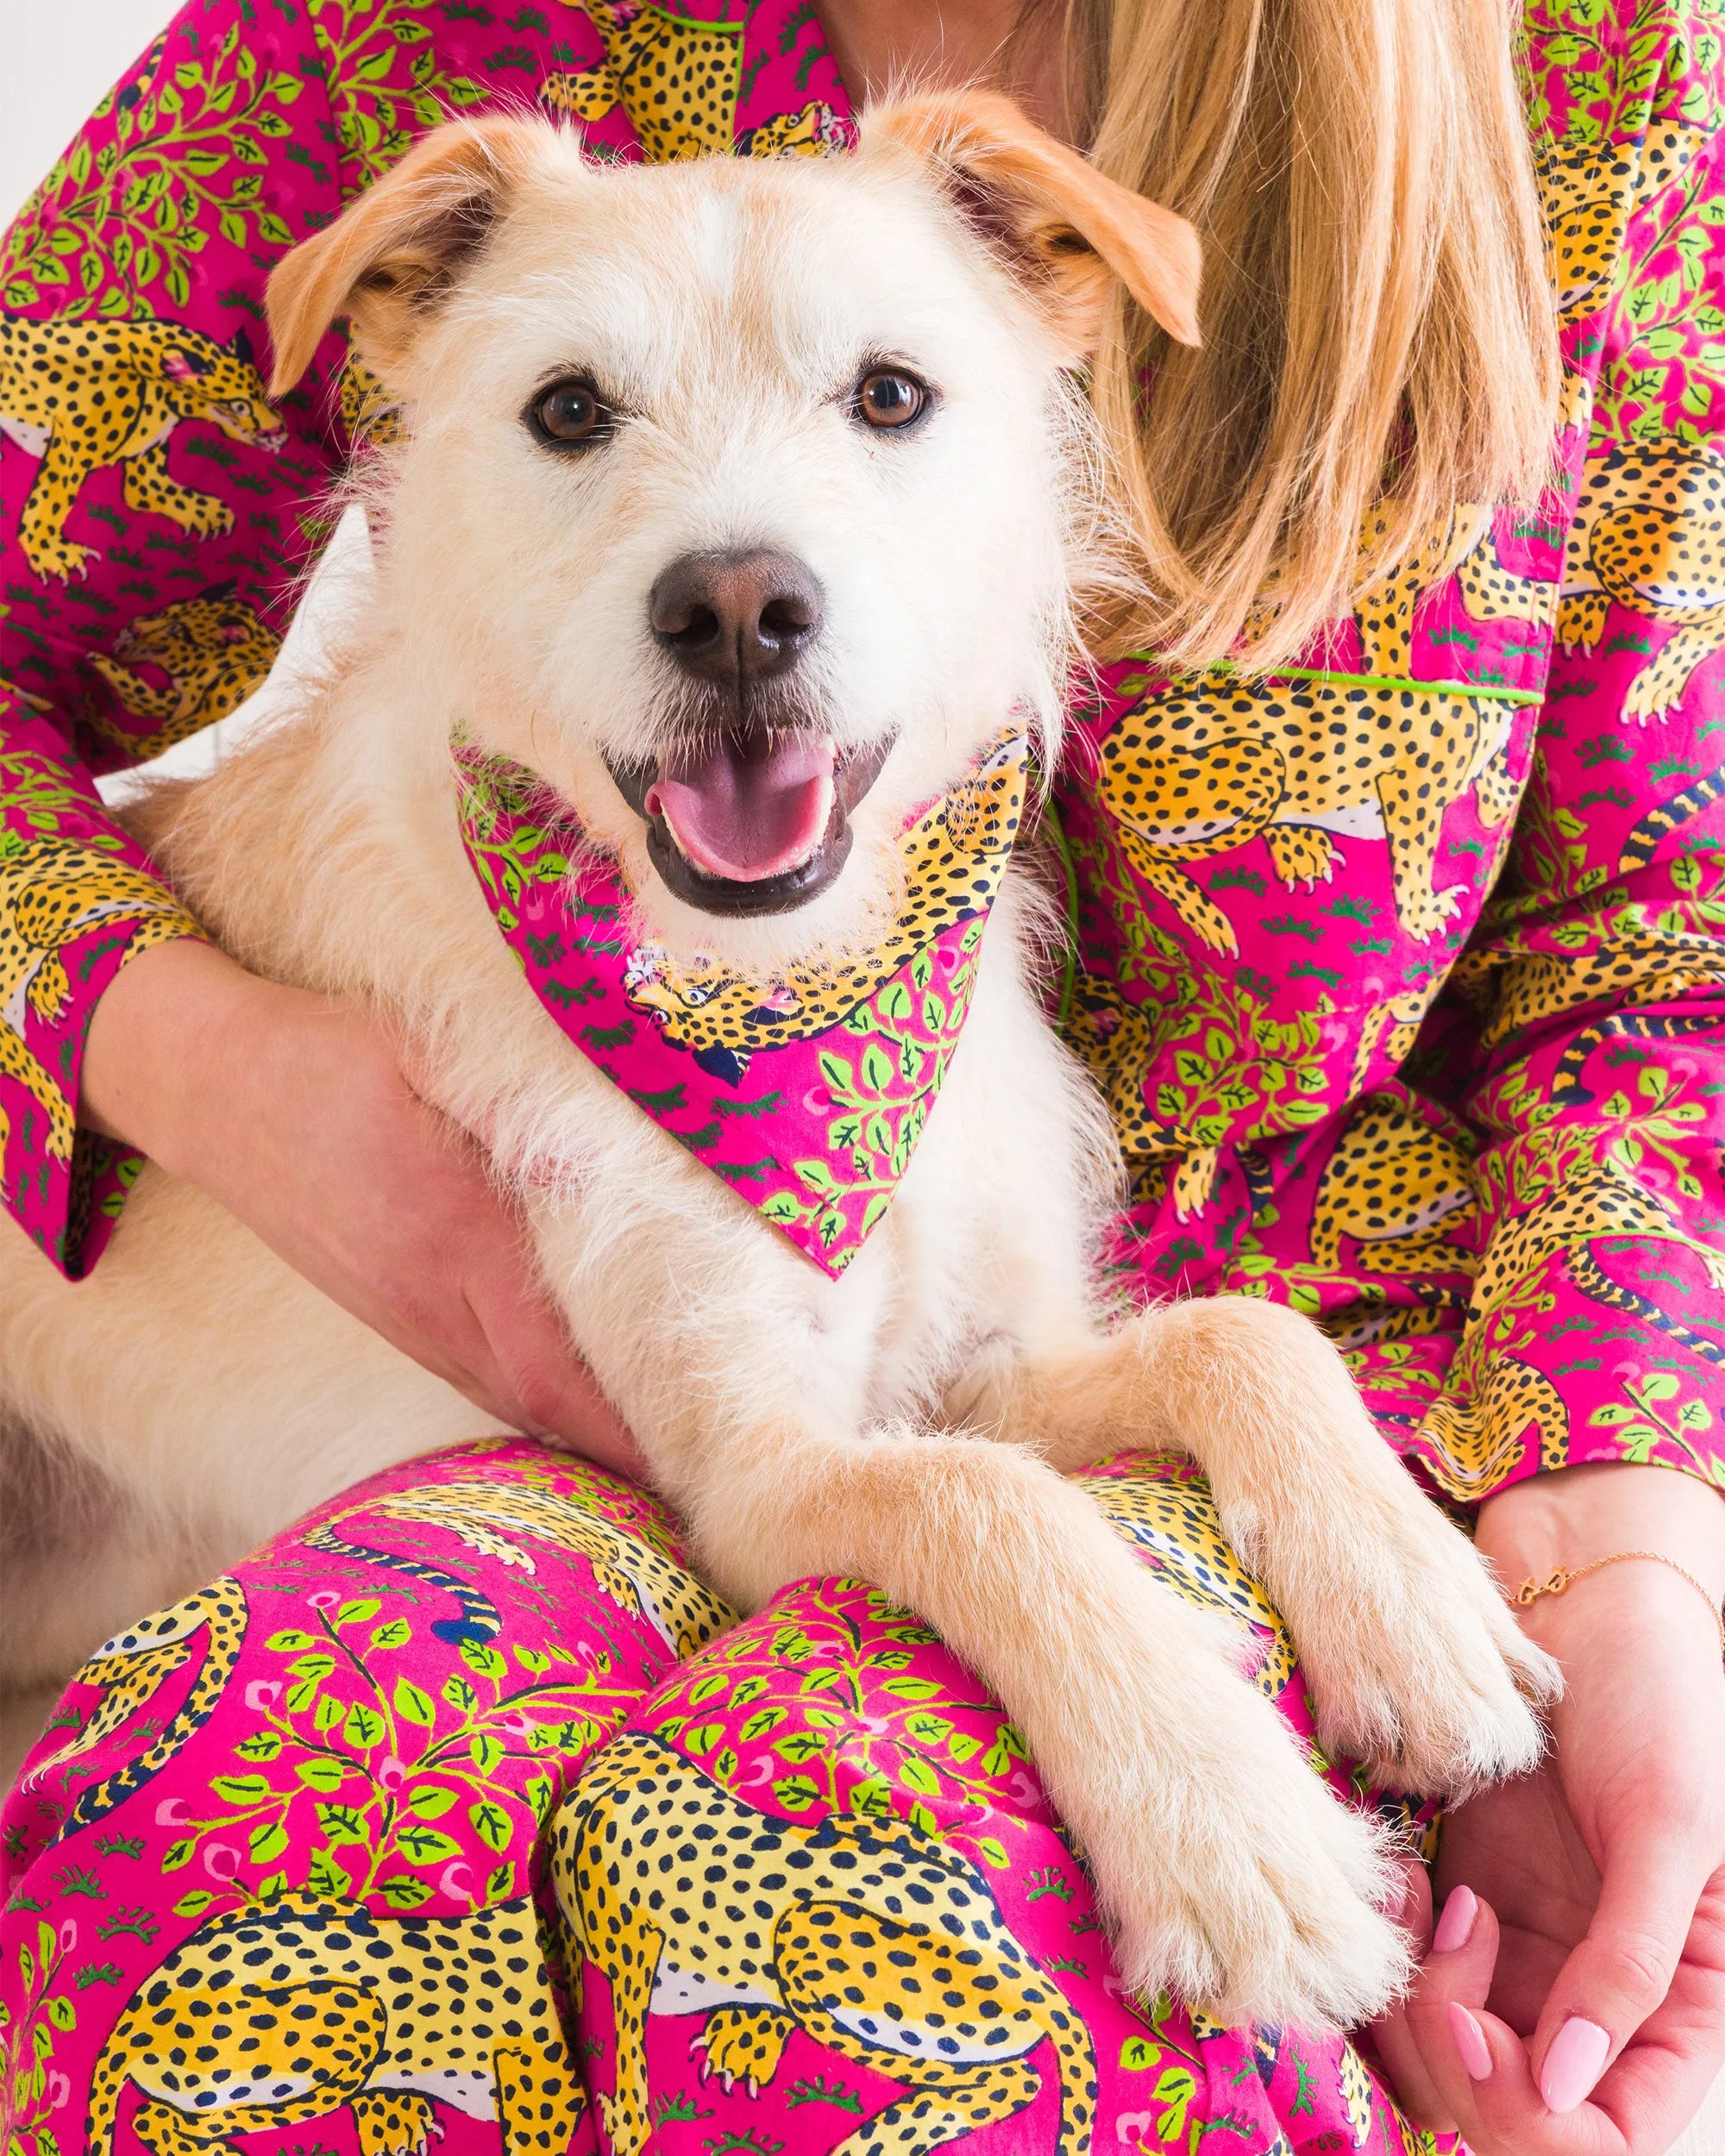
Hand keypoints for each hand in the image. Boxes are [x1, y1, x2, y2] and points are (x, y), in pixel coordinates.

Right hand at [83, 938, 641, 1477]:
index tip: (690, 1432)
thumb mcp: (423, 1051)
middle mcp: (429, 1292)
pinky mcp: (387, 1313)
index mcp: (453, 1230)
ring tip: (662, 1450)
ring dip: (581, 1431)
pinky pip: (472, 1376)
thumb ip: (509, 1105)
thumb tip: (589, 1159)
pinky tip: (577, 1407)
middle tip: (701, 1463)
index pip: (552, 1350)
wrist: (215, 1089)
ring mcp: (402, 1313)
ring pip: (504, 1397)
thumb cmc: (332, 1058)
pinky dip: (532, 1404)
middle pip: (538, 1397)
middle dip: (622, 1442)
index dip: (622, 1406)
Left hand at [1371, 1462, 1724, 2151]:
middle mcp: (1598, 1996)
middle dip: (1466, 2068)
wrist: (1587, 1597)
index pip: (1616, 2134)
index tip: (1482, 2043)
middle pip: (1519, 2113)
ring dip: (1420, 2012)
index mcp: (1681, 2004)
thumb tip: (1569, 2090)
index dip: (1542, 2125)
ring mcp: (1524, 1954)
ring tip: (1431, 1912)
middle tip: (1445, 1965)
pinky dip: (1395, 1955)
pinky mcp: (1463, 1902)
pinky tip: (1404, 1889)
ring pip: (1451, 2061)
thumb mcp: (1671, 1829)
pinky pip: (1414, 1977)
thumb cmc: (1661, 1697)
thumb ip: (1629, 1962)